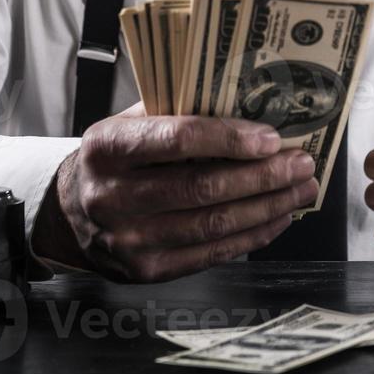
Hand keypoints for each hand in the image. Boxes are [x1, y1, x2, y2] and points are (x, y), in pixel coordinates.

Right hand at [31, 104, 317, 281]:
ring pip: (213, 224)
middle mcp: (112, 196)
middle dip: (263, 175)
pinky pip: (211, 253)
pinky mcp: (147, 270)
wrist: (73, 211)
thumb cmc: (117, 157)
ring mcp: (129, 239)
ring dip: (267, 206)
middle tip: (301, 162)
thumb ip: (178, 111)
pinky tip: (277, 216)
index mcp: (107, 147)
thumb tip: (249, 102)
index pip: (177, 140)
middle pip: (203, 187)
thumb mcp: (131, 122)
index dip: (229, 139)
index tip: (271, 138)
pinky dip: (253, 235)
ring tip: (300, 189)